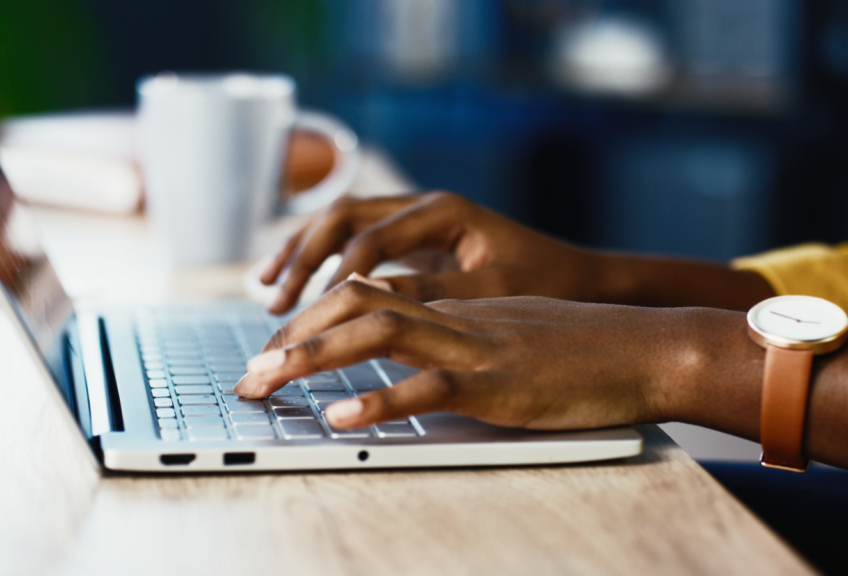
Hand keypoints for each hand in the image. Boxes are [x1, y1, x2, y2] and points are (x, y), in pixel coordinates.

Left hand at [235, 279, 696, 429]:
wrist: (647, 347)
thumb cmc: (585, 348)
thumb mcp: (511, 333)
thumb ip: (462, 339)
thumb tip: (415, 360)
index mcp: (453, 306)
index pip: (364, 295)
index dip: (310, 319)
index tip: (273, 350)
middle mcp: (454, 317)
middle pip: (354, 303)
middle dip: (291, 335)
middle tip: (248, 373)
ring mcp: (474, 347)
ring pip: (377, 333)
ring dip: (312, 357)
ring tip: (265, 382)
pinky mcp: (499, 384)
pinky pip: (430, 387)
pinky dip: (380, 403)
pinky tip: (341, 420)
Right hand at [259, 192, 600, 313]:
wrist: (581, 277)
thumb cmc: (547, 282)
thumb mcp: (492, 291)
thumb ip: (432, 293)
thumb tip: (367, 303)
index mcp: (443, 211)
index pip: (369, 238)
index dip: (331, 276)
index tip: (304, 314)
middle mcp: (423, 206)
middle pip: (341, 218)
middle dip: (301, 258)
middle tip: (274, 302)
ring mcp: (415, 220)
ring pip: (340, 224)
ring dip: (301, 254)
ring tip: (266, 291)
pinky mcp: (413, 243)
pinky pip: (353, 244)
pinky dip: (321, 263)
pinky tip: (299, 289)